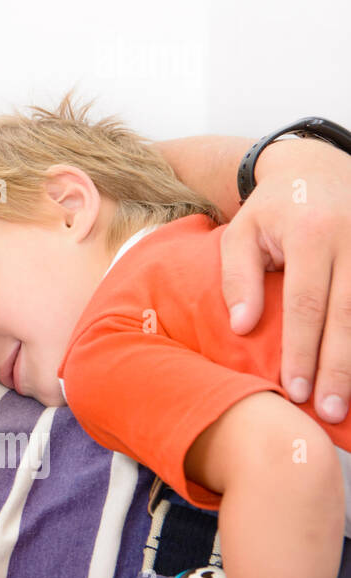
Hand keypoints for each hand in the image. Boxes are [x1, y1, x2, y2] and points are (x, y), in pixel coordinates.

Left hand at [219, 137, 350, 422]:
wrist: (316, 167)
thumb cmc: (272, 210)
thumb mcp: (241, 233)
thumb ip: (238, 278)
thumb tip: (243, 328)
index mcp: (310, 233)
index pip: (306, 302)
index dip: (301, 349)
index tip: (294, 389)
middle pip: (349, 313)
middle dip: (339, 366)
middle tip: (329, 410)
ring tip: (350, 401)